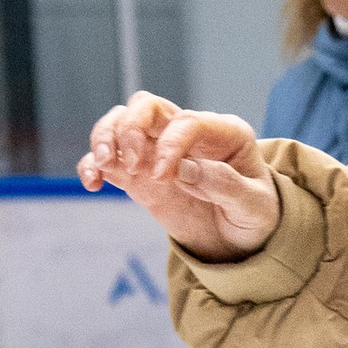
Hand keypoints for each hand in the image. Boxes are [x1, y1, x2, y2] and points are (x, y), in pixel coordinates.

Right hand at [81, 91, 281, 260]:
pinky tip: (93, 183)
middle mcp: (187, 132)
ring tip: (105, 166)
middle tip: (133, 164)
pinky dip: (93, 164)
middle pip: (146, 106)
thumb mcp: (254, 207)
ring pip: (121, 121)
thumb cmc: (254, 217)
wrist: (241, 240)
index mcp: (225, 133)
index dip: (170, 144)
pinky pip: (109, 158)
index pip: (188, 122)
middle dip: (131, 127)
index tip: (162, 176)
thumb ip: (224, 185)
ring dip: (106, 137)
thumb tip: (184, 169)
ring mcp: (159, 149)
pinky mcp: (139, 172)